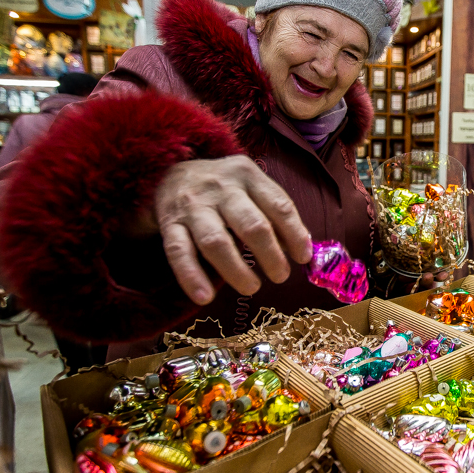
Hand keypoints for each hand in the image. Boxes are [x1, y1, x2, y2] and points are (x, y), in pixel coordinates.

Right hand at [151, 156, 313, 304]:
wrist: (170, 175)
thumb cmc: (223, 189)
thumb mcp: (251, 187)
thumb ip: (275, 212)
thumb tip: (302, 249)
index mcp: (247, 175)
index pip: (278, 204)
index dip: (295, 234)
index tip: (303, 257)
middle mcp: (220, 188)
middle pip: (251, 224)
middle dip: (270, 254)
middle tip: (281, 276)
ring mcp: (193, 206)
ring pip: (216, 241)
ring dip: (236, 270)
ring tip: (252, 287)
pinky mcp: (170, 224)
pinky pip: (179, 253)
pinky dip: (192, 277)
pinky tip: (205, 298)